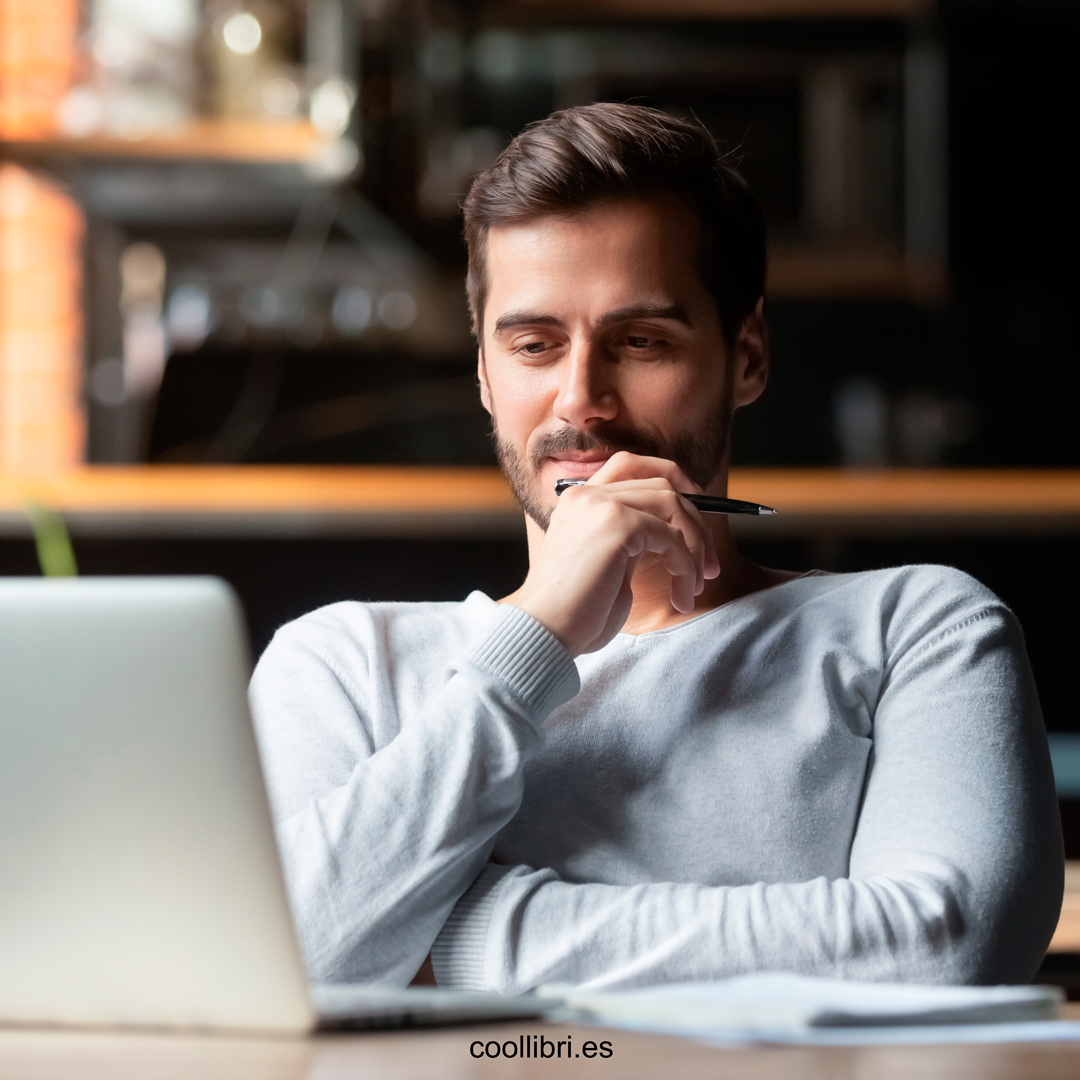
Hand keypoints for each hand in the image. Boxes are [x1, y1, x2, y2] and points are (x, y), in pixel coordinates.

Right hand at [509, 452, 719, 655]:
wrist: (545, 632)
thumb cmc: (575, 612)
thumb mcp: (608, 564)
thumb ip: (633, 539)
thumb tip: (678, 534)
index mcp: (580, 500)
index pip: (634, 466)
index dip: (675, 483)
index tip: (697, 521)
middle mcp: (587, 493)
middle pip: (663, 483)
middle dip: (697, 522)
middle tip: (709, 566)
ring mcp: (600, 505)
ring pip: (673, 504)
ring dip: (696, 546)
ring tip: (694, 584)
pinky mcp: (616, 524)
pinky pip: (671, 536)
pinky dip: (686, 565)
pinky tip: (681, 593)